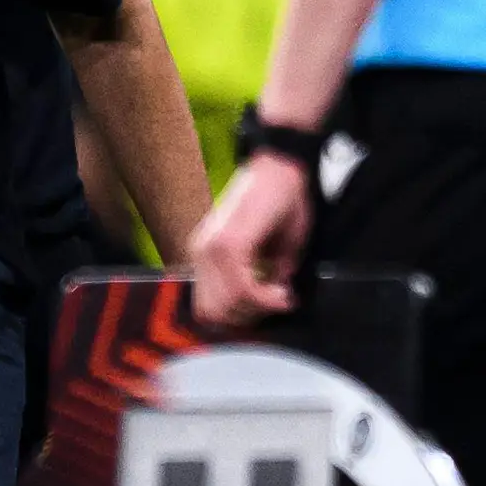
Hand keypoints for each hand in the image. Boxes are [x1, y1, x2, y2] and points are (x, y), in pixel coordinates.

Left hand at [190, 150, 312, 332]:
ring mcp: (212, 248)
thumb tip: (271, 305)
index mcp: (207, 254)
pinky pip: (241, 289)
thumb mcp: (275, 250)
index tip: (269, 308)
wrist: (282, 166)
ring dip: (257, 310)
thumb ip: (267, 279)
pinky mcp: (229, 243)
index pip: (208, 308)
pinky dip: (264, 299)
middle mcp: (202, 252)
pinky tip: (282, 292)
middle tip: (275, 304)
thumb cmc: (282, 202)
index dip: (240, 317)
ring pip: (226, 306)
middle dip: (249, 318)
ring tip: (280, 295)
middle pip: (213, 315)